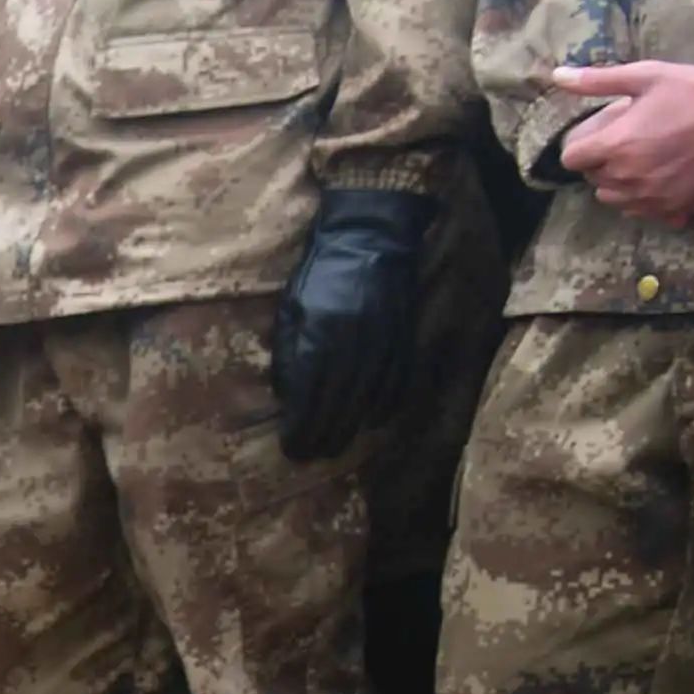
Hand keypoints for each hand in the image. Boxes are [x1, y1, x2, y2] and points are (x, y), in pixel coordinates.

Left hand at [270, 186, 432, 463]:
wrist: (371, 238)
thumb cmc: (320, 274)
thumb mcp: (291, 310)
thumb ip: (290, 354)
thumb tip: (289, 398)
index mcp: (319, 335)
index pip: (308, 397)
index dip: (300, 429)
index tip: (292, 449)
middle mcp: (352, 344)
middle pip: (338, 406)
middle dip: (323, 437)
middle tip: (311, 456)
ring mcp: (382, 343)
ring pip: (368, 401)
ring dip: (351, 429)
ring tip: (335, 446)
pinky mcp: (404, 338)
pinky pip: (397, 383)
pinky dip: (385, 407)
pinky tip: (372, 422)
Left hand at [551, 61, 693, 225]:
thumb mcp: (646, 75)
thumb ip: (597, 80)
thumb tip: (557, 75)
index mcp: (615, 146)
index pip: (572, 159)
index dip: (584, 146)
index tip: (601, 135)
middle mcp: (629, 177)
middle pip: (594, 180)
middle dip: (603, 163)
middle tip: (628, 142)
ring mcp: (653, 195)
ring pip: (615, 199)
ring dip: (621, 184)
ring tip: (643, 160)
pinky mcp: (677, 205)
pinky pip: (645, 212)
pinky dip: (646, 199)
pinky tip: (661, 178)